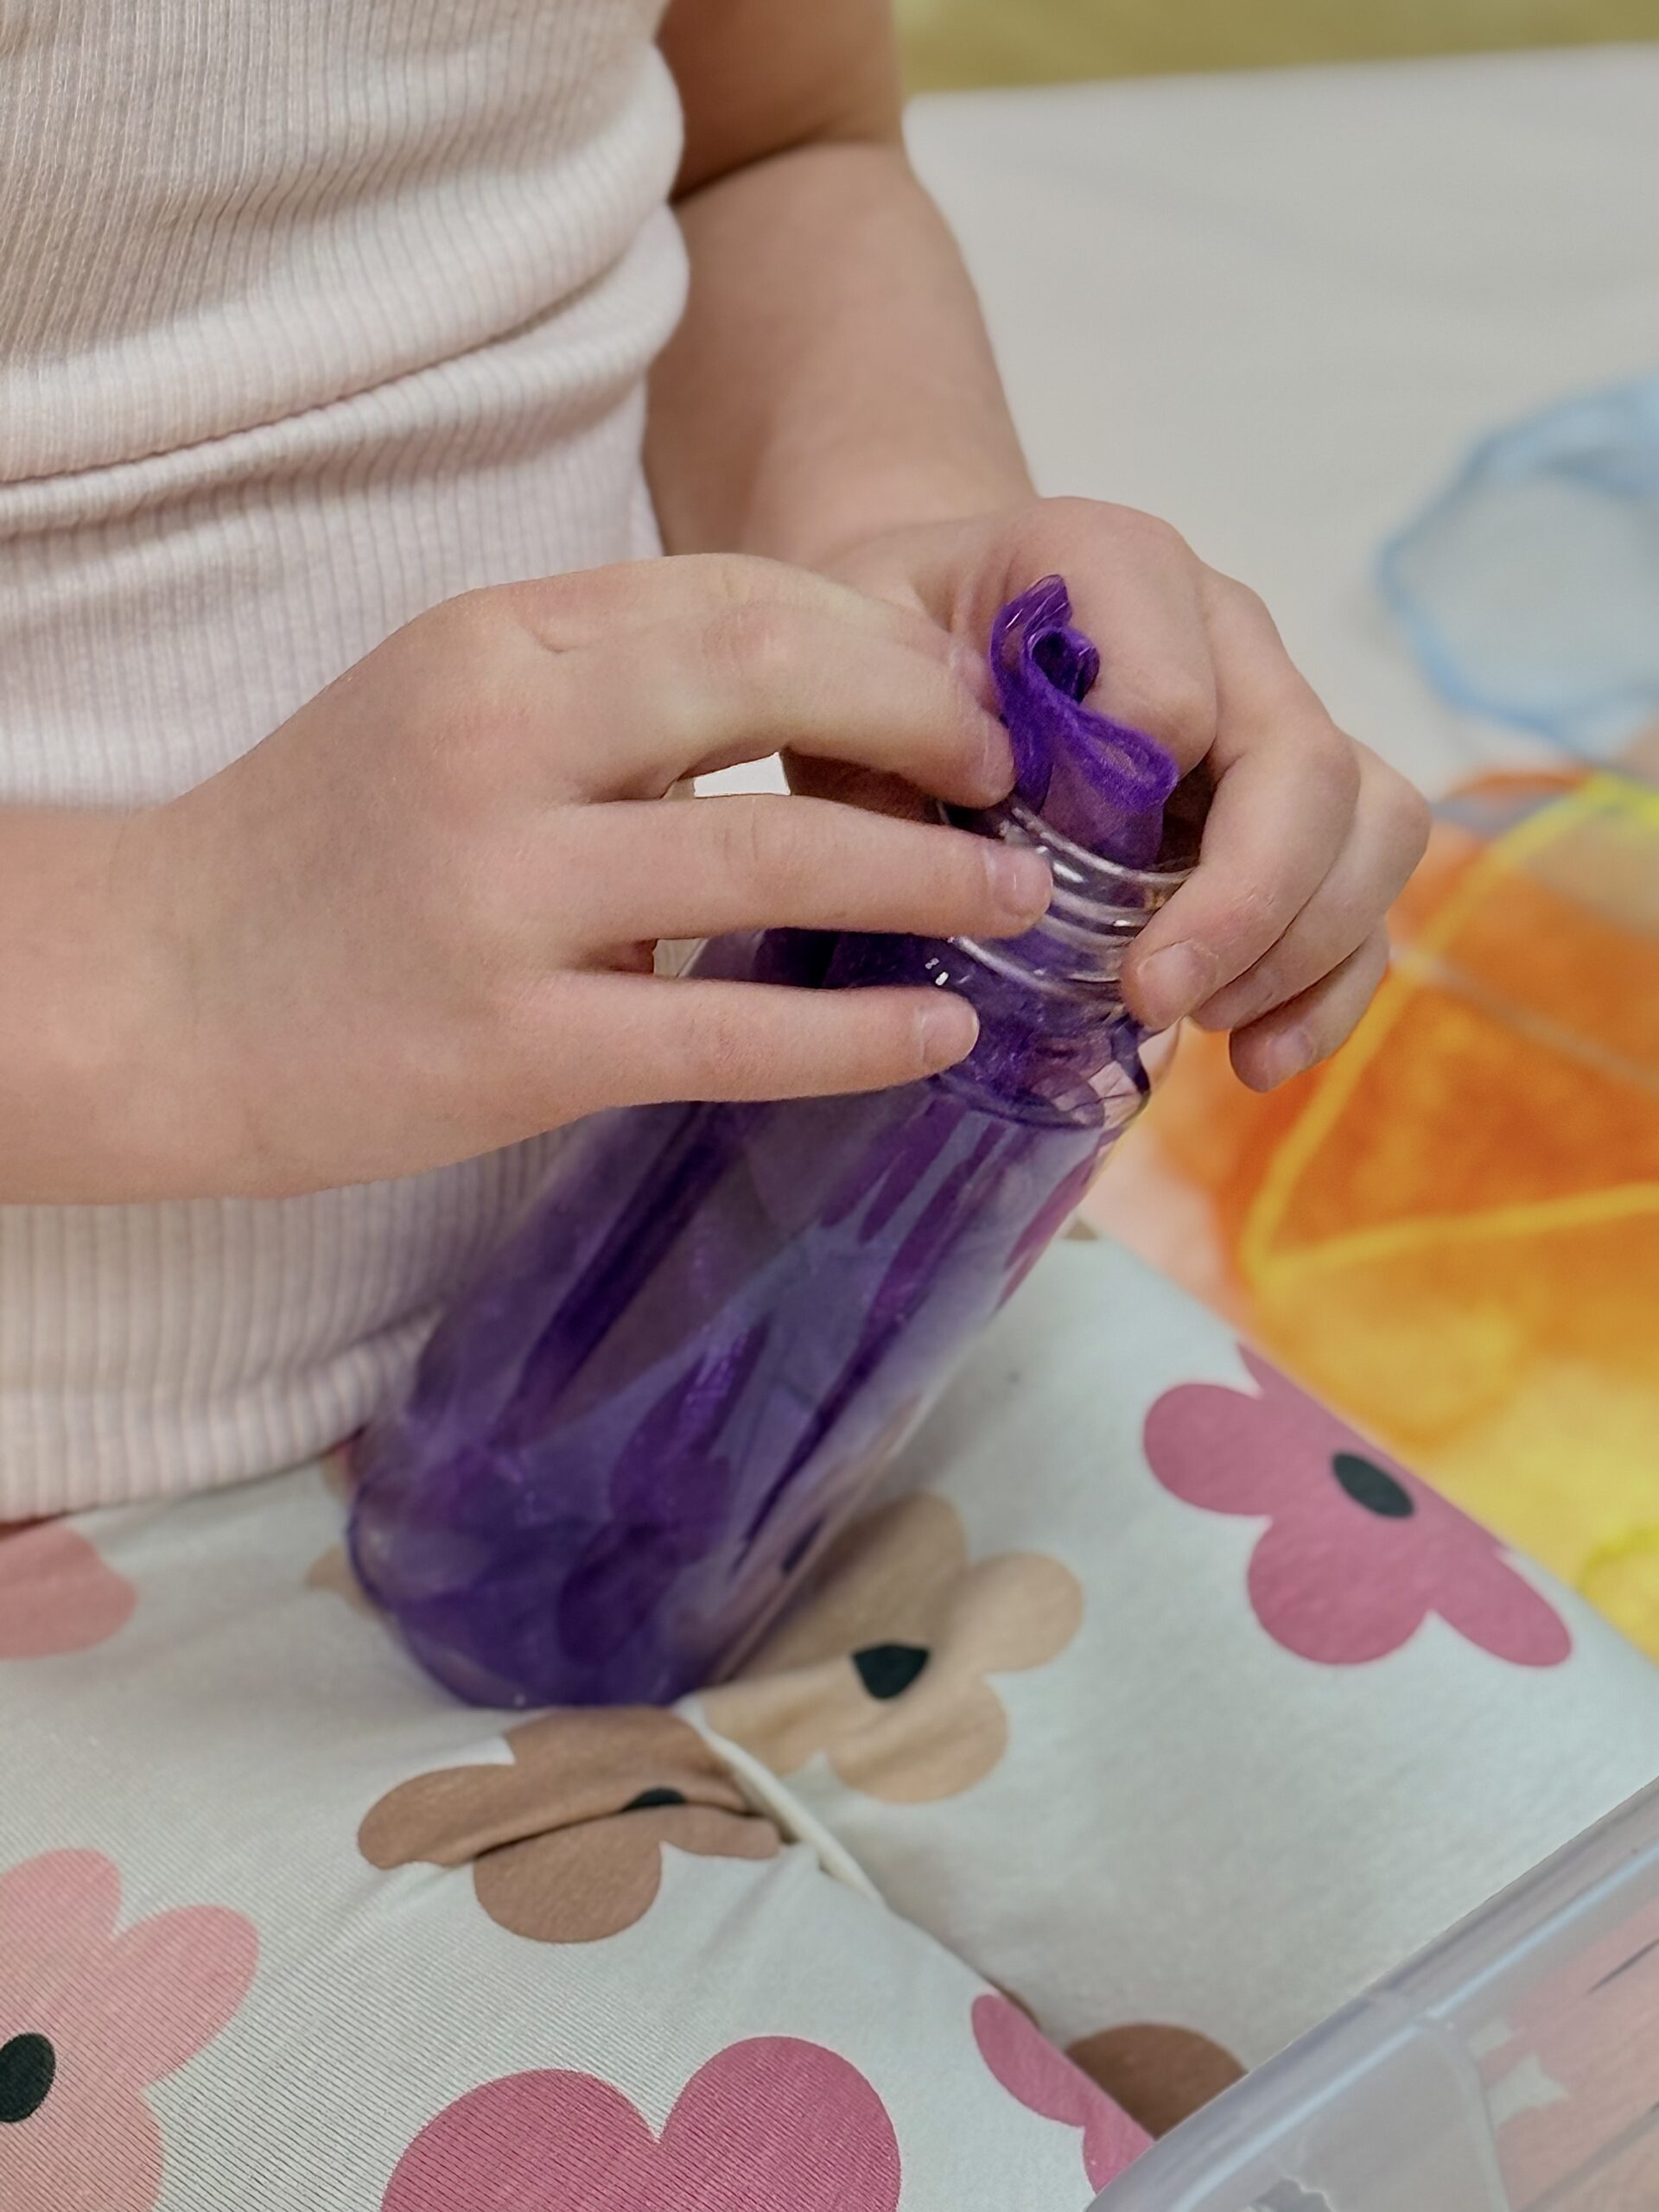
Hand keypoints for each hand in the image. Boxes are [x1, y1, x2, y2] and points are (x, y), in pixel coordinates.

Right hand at [122, 556, 1052, 1196]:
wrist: (153, 995)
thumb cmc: (321, 850)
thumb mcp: (446, 709)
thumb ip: (605, 691)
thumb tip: (813, 709)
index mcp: (494, 639)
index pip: (732, 597)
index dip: (879, 645)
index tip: (965, 696)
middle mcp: (498, 737)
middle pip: (772, 682)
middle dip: (929, 724)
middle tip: (1021, 781)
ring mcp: (501, 893)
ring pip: (769, 856)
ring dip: (927, 878)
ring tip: (1022, 899)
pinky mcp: (509, 1046)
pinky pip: (726, 1031)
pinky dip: (855, 1034)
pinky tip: (940, 1034)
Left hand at [821, 502, 1429, 1088]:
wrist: (928, 623)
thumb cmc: (888, 650)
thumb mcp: (847, 673)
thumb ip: (898, 742)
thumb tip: (992, 873)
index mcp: (1110, 562)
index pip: (1174, 699)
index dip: (1116, 813)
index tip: (1033, 891)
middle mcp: (1224, 624)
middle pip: (1306, 767)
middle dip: (1244, 907)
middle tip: (1149, 998)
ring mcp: (1276, 707)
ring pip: (1371, 822)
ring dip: (1304, 948)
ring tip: (1207, 1028)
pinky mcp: (1297, 796)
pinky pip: (1368, 884)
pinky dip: (1332, 985)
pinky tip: (1256, 1059)